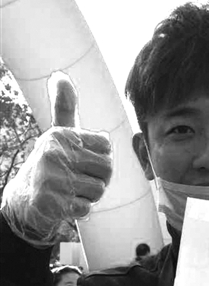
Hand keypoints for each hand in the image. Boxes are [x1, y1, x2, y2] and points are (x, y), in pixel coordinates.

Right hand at [1, 72, 111, 246]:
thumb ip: (64, 107)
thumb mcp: (57, 134)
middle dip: (99, 179)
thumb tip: (60, 75)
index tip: (82, 161)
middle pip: (107, 168)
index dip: (99, 157)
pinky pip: (86, 208)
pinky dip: (79, 210)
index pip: (106, 146)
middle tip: (79, 180)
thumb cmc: (49, 164)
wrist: (24, 200)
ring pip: (98, 190)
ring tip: (71, 191)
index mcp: (61, 135)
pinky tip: (65, 204)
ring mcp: (53, 179)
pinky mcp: (53, 203)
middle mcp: (54, 153)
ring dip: (89, 196)